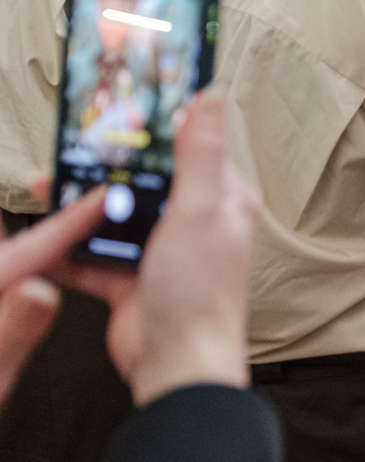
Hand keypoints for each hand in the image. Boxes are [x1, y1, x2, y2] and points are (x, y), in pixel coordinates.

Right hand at [9, 96, 261, 407]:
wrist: (178, 364)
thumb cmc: (201, 292)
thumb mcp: (201, 209)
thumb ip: (200, 154)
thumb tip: (209, 97)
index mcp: (224, 200)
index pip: (192, 150)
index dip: (158, 131)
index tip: (124, 109)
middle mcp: (195, 223)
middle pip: (145, 182)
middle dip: (107, 167)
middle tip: (74, 148)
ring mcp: (162, 252)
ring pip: (115, 216)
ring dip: (81, 203)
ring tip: (48, 185)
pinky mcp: (132, 280)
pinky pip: (94, 255)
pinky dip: (69, 247)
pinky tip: (44, 234)